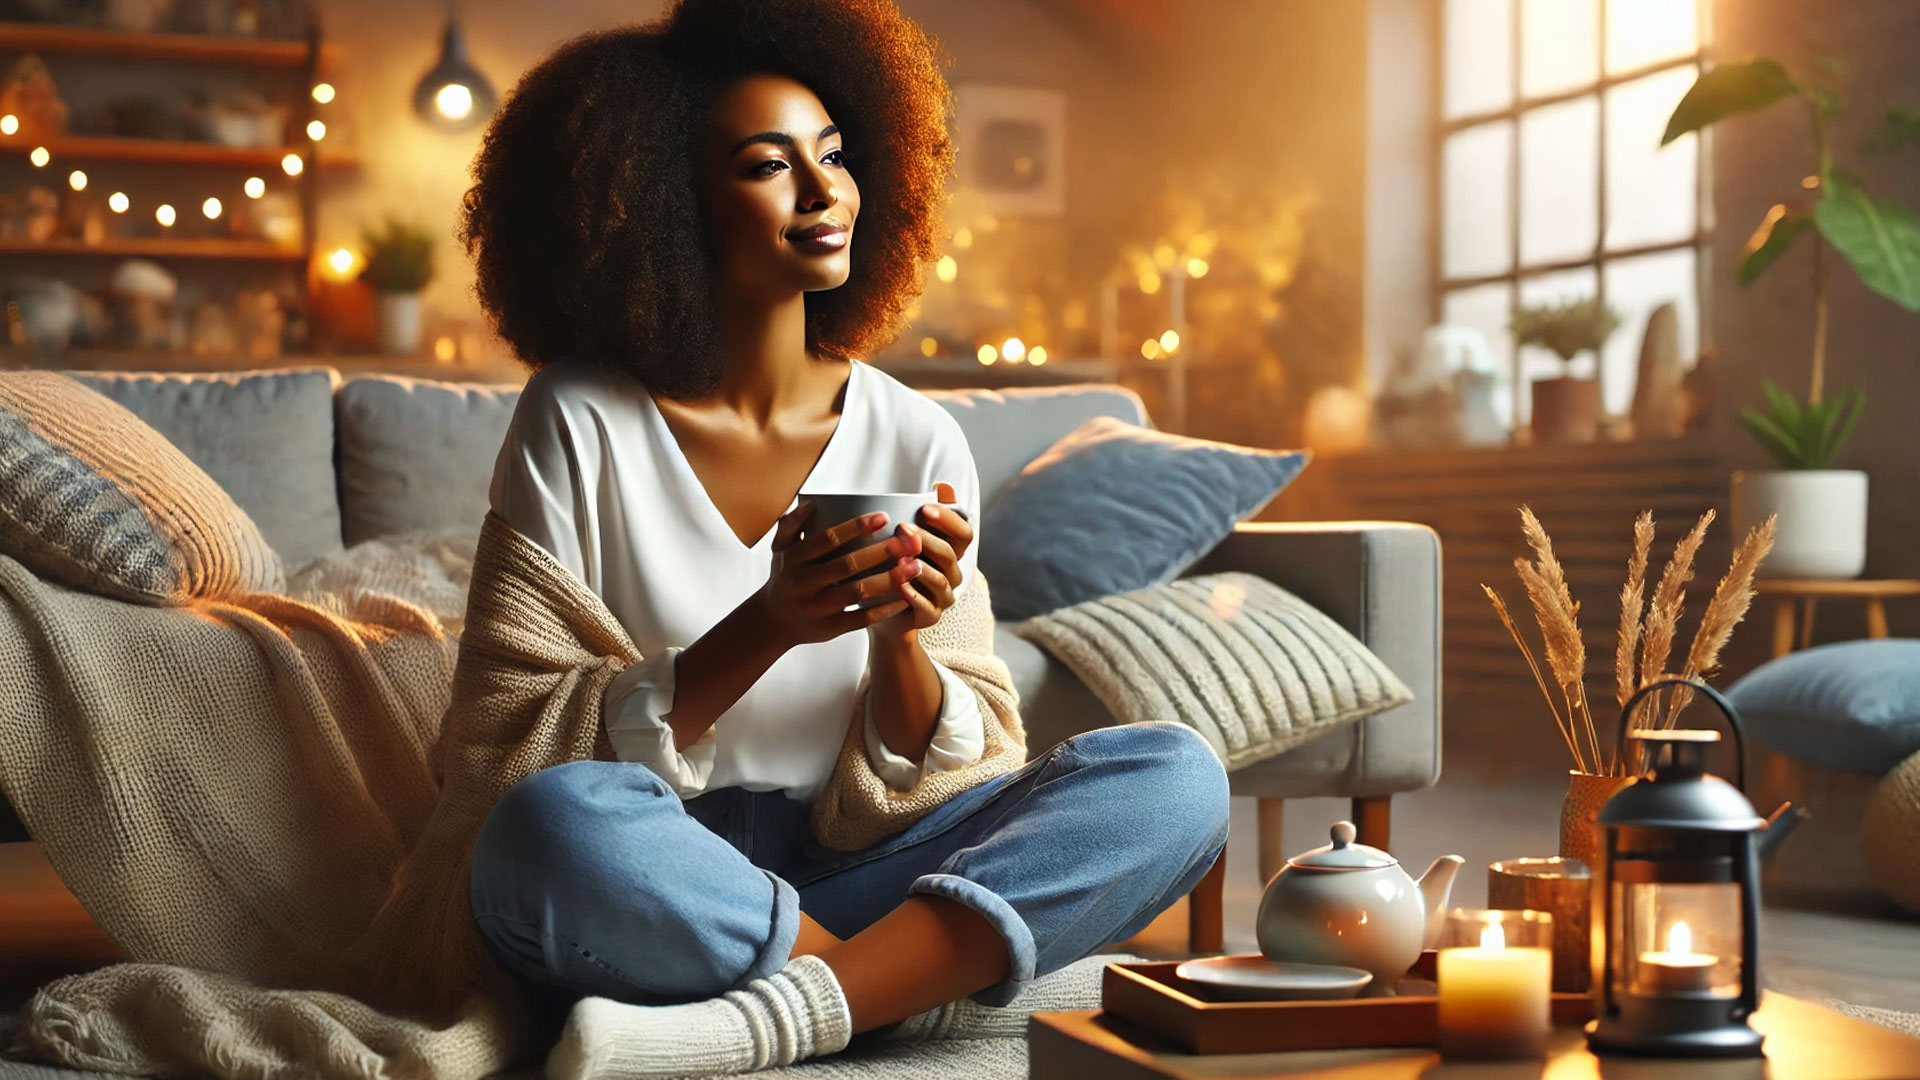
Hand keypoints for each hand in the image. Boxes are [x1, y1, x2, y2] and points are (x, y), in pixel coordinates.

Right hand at [753, 499, 915, 648]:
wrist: (772, 622)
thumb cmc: (784, 578)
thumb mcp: (780, 550)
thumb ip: (792, 525)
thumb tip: (812, 503)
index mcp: (794, 559)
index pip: (828, 539)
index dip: (856, 527)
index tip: (884, 518)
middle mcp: (804, 583)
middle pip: (848, 565)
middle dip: (882, 552)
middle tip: (911, 542)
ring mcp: (816, 608)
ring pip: (857, 592)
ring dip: (889, 580)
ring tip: (915, 568)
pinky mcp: (828, 629)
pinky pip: (860, 619)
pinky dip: (884, 610)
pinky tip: (905, 598)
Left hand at [871, 481, 973, 638]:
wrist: (880, 608)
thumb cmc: (893, 565)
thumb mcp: (905, 536)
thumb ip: (924, 513)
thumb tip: (943, 484)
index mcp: (951, 550)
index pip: (963, 532)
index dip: (948, 519)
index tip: (925, 508)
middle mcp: (952, 572)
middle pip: (950, 553)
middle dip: (928, 539)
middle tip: (903, 528)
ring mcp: (943, 596)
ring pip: (941, 580)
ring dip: (922, 567)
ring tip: (903, 558)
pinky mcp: (930, 616)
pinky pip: (926, 606)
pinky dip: (913, 595)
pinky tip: (899, 585)